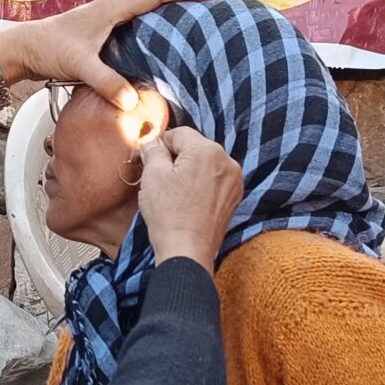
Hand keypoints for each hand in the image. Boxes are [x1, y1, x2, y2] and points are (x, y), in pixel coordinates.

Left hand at [0, 0, 216, 108]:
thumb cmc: (49, 51)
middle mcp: (114, 4)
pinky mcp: (105, 20)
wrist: (25, 47)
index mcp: (113, 9)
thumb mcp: (79, 67)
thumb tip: (132, 102)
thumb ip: (105, 82)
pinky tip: (165, 19)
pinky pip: (140, 6)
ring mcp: (109, 10)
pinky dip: (159, 4)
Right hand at [135, 126, 243, 272]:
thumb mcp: (152, 175)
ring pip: (205, 164)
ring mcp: (234, 181)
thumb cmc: (169, 215)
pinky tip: (187, 201)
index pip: (180, 133)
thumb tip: (151, 141)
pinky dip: (201, 185)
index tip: (150, 157)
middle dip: (177, 158)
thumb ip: (153, 150)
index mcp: (208, 151)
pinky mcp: (233, 198)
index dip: (161, 144)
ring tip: (174, 192)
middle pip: (195, 148)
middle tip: (159, 177)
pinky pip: (214, 181)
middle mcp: (227, 162)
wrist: (187, 251)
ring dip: (190, 171)